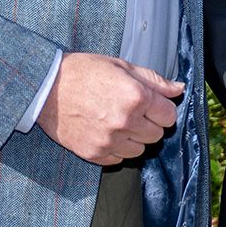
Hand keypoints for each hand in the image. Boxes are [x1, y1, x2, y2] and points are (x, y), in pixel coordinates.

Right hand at [36, 52, 181, 164]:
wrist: (45, 87)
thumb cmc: (84, 72)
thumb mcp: (122, 66)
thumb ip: (155, 81)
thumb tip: (179, 89)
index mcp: (136, 97)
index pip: (169, 116)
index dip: (163, 109)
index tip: (152, 105)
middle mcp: (125, 121)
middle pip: (156, 135)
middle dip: (149, 124)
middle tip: (133, 112)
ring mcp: (108, 140)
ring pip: (139, 150)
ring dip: (134, 138)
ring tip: (117, 121)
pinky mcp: (93, 153)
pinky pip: (118, 160)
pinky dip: (116, 149)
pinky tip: (105, 132)